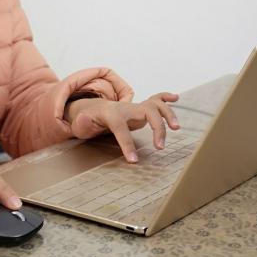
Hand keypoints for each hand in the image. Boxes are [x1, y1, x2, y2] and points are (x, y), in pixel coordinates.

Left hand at [64, 92, 179, 162]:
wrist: (94, 109)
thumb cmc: (89, 119)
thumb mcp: (81, 123)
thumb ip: (82, 123)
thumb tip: (84, 120)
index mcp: (112, 114)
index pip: (121, 127)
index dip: (127, 143)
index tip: (134, 160)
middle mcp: (127, 109)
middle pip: (147, 111)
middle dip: (157, 128)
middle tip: (160, 147)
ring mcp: (135, 108)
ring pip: (156, 105)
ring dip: (168, 114)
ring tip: (176, 128)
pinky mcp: (141, 109)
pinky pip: (157, 99)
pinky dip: (167, 97)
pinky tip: (176, 98)